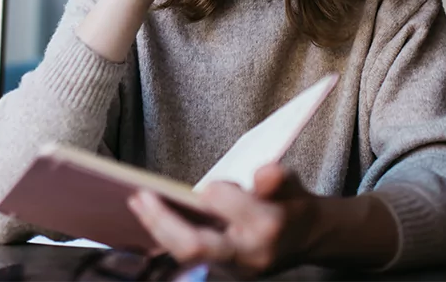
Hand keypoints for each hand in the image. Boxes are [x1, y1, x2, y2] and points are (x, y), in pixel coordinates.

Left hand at [128, 163, 319, 275]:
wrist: (308, 239)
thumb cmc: (293, 203)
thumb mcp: (293, 183)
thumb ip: (277, 178)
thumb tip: (261, 174)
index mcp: (267, 225)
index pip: (229, 208)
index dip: (215, 195)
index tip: (204, 186)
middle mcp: (247, 253)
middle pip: (196, 246)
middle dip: (163, 221)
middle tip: (140, 195)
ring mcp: (234, 269)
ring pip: (187, 256)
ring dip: (158, 230)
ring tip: (137, 204)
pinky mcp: (224, 273)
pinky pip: (188, 260)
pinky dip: (166, 239)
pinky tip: (149, 220)